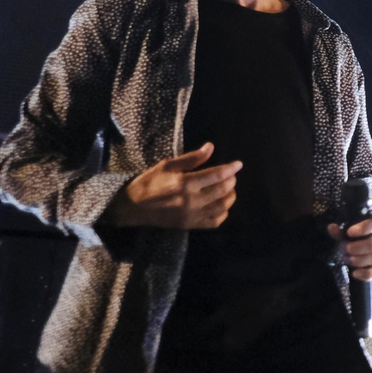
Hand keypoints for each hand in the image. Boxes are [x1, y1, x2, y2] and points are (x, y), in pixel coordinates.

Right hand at [106, 142, 239, 228]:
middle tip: (230, 176)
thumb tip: (211, 147)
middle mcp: (191, 200)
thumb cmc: (149, 182)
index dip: (230, 168)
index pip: (216, 175)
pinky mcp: (190, 225)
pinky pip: (214, 222)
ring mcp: (192, 215)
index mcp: (185, 183)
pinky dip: (223, 213)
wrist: (133, 207)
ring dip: (230, 197)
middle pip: (222, 190)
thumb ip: (192, 158)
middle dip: (231, 181)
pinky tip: (221, 205)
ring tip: (228, 189)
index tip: (238, 164)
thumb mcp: (167, 165)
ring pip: (222, 207)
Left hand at [328, 215, 371, 280]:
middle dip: (359, 248)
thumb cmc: (352, 236)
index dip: (364, 228)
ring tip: (346, 259)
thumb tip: (331, 227)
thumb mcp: (344, 232)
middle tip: (347, 249)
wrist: (356, 246)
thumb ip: (339, 231)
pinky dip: (366, 274)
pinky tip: (354, 273)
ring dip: (359, 260)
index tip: (349, 232)